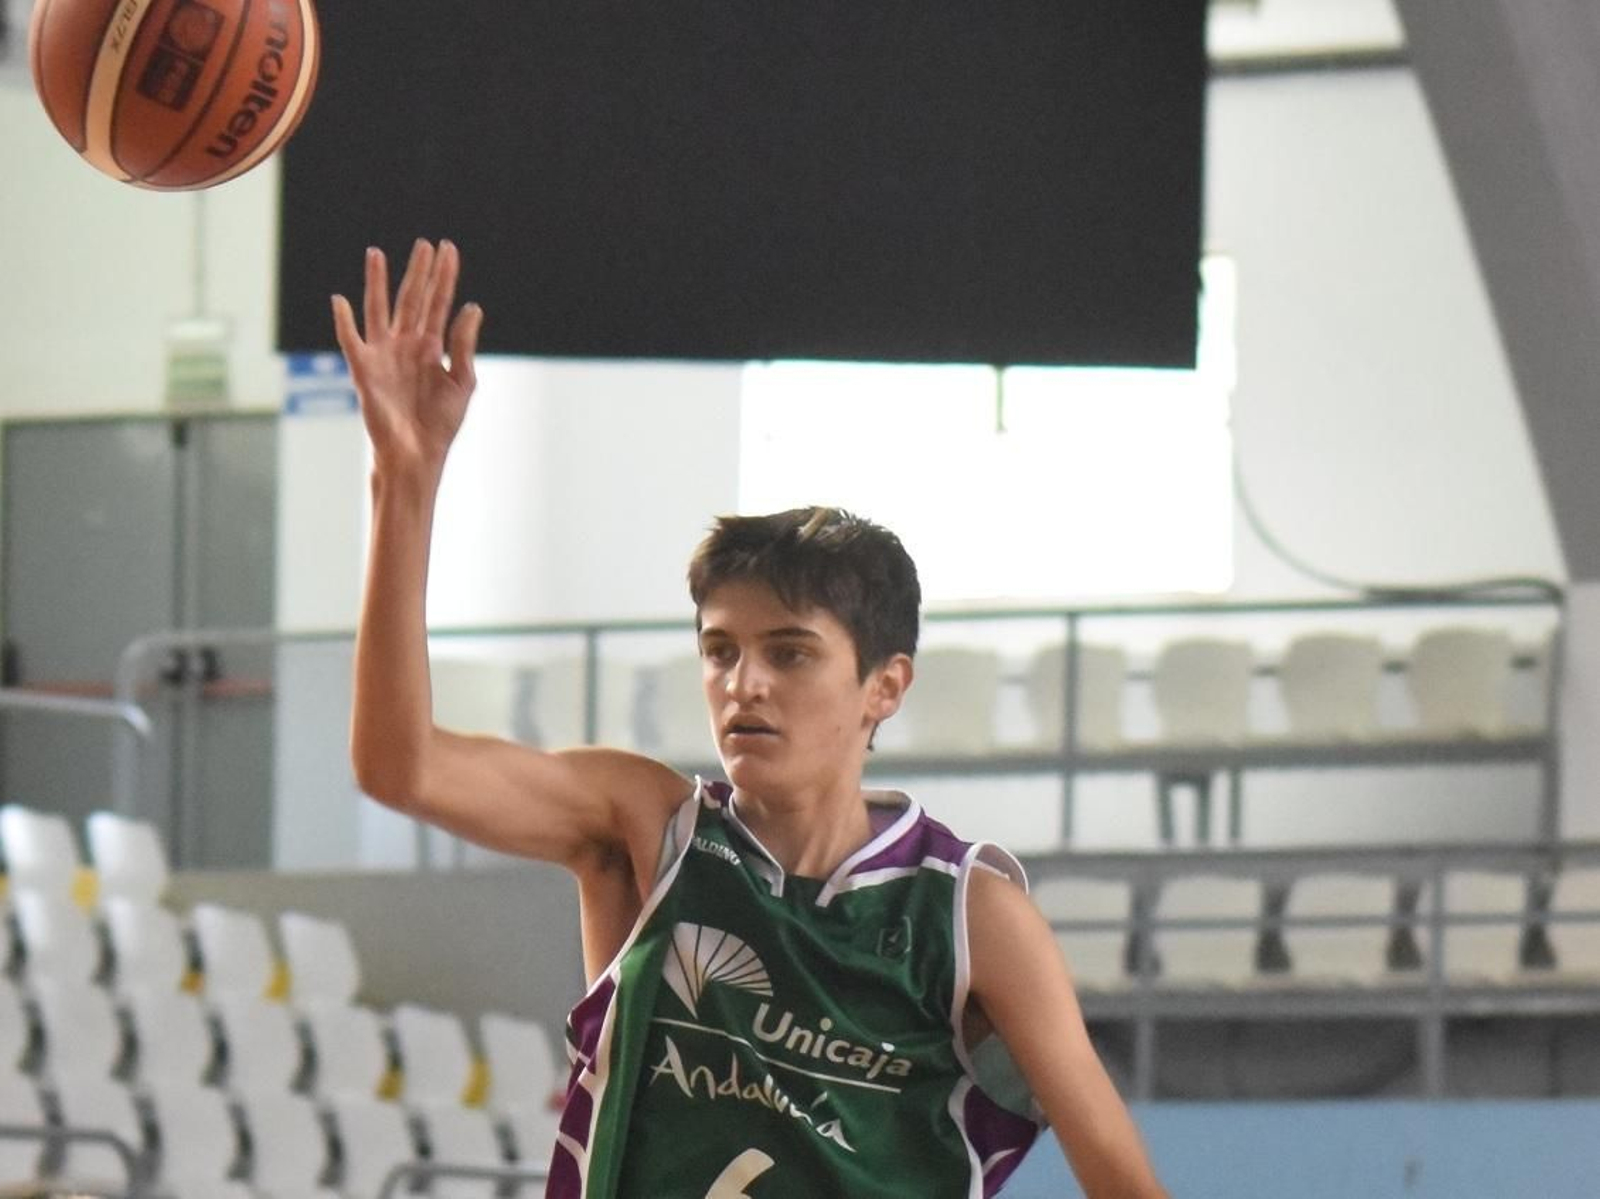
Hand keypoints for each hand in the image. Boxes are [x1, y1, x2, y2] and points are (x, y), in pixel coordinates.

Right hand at [331, 239, 483, 469]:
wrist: (417, 455)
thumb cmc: (440, 424)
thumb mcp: (462, 382)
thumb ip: (463, 345)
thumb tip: (472, 307)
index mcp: (432, 348)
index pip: (438, 303)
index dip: (444, 276)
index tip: (448, 249)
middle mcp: (406, 345)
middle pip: (411, 299)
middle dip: (418, 271)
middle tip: (424, 243)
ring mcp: (383, 355)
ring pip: (379, 309)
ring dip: (377, 282)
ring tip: (377, 253)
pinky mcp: (364, 370)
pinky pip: (350, 340)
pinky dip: (343, 321)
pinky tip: (340, 300)